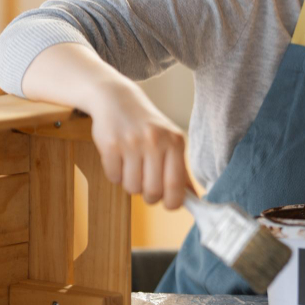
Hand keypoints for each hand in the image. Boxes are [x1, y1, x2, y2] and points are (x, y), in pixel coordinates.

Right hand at [85, 79, 193, 209]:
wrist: (118, 100)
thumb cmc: (148, 127)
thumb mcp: (171, 142)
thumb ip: (181, 170)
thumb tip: (193, 198)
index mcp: (175, 142)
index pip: (176, 186)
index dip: (172, 203)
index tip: (168, 204)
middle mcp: (155, 142)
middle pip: (153, 192)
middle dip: (149, 196)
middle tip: (147, 184)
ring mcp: (132, 143)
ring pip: (132, 188)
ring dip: (131, 184)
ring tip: (133, 167)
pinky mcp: (110, 145)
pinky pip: (113, 178)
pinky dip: (116, 175)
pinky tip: (119, 159)